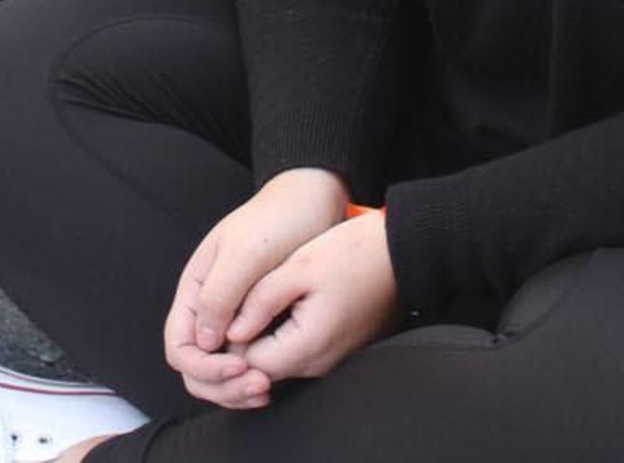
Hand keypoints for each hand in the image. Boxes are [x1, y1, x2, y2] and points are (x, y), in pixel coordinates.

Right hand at [164, 168, 349, 408]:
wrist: (311, 204)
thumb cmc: (277, 220)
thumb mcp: (245, 253)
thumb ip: (219, 295)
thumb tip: (204, 343)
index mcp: (195, 289)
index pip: (179, 345)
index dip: (201, 367)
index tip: (236, 368)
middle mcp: (209, 308)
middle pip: (195, 366)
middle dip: (220, 385)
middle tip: (257, 385)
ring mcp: (233, 318)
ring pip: (218, 371)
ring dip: (236, 388)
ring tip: (266, 388)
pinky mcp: (257, 324)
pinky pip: (242, 364)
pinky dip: (252, 377)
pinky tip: (272, 381)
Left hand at [232, 211, 400, 384]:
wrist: (400, 253)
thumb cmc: (354, 254)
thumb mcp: (301, 267)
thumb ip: (262, 300)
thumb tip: (230, 330)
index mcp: (308, 346)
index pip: (248, 364)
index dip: (228, 342)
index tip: (223, 311)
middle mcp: (318, 364)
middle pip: (260, 370)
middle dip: (240, 344)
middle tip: (232, 307)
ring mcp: (328, 359)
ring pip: (276, 361)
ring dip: (258, 339)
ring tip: (250, 302)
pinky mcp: (334, 348)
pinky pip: (294, 352)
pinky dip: (277, 337)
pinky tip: (273, 307)